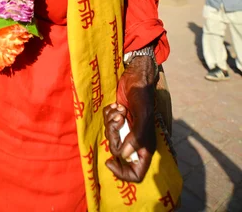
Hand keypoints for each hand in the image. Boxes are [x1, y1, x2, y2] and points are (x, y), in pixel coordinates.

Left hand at [103, 56, 155, 182]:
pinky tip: (115, 105)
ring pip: (110, 137)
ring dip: (111, 122)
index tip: (110, 161)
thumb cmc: (142, 95)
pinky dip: (108, 114)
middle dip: (114, 136)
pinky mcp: (117, 119)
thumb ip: (136, 136)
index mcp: (145, 146)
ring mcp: (125, 130)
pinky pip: (106, 123)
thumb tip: (123, 155)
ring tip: (119, 109)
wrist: (136, 77)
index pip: (136, 174)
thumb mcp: (142, 115)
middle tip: (118, 120)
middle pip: (118, 154)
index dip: (122, 173)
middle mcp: (135, 141)